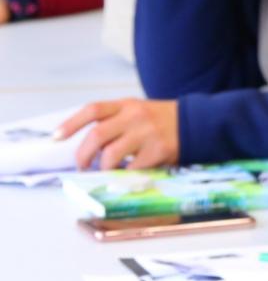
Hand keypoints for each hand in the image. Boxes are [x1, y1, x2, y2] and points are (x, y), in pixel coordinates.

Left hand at [60, 98, 179, 169]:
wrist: (198, 123)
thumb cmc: (162, 120)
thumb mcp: (138, 111)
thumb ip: (116, 121)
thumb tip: (90, 145)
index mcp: (126, 105)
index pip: (93, 110)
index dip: (71, 124)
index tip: (56, 137)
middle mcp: (134, 117)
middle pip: (97, 136)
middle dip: (83, 155)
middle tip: (81, 166)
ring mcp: (147, 134)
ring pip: (111, 155)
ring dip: (102, 168)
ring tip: (103, 172)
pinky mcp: (159, 151)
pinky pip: (132, 168)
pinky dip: (124, 175)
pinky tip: (125, 175)